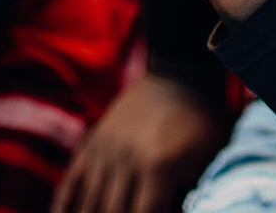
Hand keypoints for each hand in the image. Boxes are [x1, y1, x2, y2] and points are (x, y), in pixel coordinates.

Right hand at [54, 76, 231, 212]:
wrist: (180, 75)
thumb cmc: (204, 123)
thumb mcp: (212, 159)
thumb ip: (197, 194)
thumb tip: (188, 212)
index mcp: (158, 168)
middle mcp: (125, 160)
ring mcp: (105, 150)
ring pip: (88, 203)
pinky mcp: (93, 142)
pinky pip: (72, 181)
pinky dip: (64, 205)